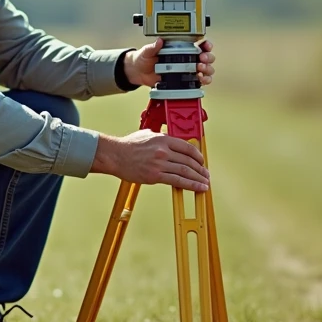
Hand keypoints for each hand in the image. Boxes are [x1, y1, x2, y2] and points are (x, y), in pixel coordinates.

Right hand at [91, 130, 210, 191]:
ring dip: (198, 178)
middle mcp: (164, 151)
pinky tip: (197, 187)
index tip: (201, 161)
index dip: (198, 155)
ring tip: (205, 182)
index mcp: (163, 139)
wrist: (115, 156)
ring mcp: (160, 164)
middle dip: (200, 169)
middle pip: (189, 160)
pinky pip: (177, 181)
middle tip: (206, 174)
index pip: (187, 147)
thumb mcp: (148, 134)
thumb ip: (162, 137)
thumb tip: (172, 141)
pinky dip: (190, 185)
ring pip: (185, 171)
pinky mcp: (155, 176)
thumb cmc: (128, 145)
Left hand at [123, 38, 215, 87]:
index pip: (199, 44)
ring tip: (200, 69)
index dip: (206, 44)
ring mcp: (187, 70)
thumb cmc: (145, 58)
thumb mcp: (147, 51)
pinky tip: (201, 79)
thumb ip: (153, 46)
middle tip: (201, 59)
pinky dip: (203, 80)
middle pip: (206, 57)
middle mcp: (187, 58)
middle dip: (208, 58)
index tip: (206, 45)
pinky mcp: (185, 81)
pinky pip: (199, 81)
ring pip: (206, 69)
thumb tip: (159, 41)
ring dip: (207, 69)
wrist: (138, 72)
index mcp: (181, 48)